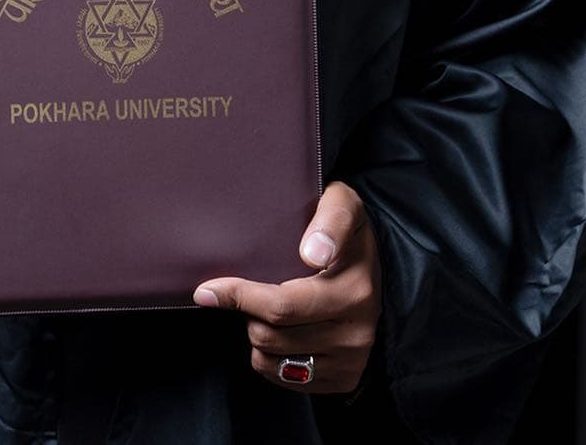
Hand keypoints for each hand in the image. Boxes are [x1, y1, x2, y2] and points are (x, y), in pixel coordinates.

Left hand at [192, 180, 380, 395]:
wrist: (379, 269)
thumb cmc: (347, 232)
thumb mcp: (343, 205)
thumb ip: (330, 219)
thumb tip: (312, 253)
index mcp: (354, 290)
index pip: (282, 305)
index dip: (238, 297)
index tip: (206, 290)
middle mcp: (356, 332)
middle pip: (270, 336)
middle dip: (246, 313)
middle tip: (247, 289)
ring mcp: (351, 361)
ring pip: (272, 362)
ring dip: (257, 335)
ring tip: (266, 308)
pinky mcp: (345, 380)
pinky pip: (286, 380)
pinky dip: (271, 359)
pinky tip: (280, 331)